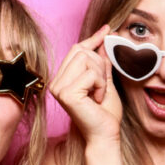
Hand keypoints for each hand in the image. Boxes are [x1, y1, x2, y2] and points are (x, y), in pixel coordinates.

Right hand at [48, 25, 121, 142]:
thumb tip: (104, 39)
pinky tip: (96, 99)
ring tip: (98, 94)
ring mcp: (58, 87)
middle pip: (82, 52)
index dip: (93, 38)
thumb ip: (102, 63)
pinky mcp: (66, 93)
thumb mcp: (105, 82)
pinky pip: (91, 74)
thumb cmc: (105, 114)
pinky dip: (100, 85)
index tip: (108, 29)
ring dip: (100, 76)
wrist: (105, 135)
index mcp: (62, 78)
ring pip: (87, 60)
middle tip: (102, 87)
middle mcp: (56, 82)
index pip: (76, 50)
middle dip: (100, 66)